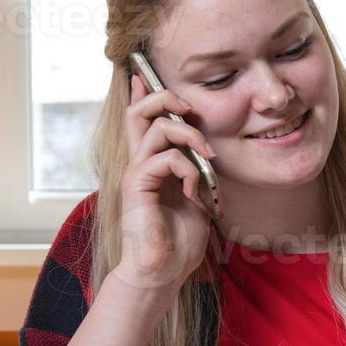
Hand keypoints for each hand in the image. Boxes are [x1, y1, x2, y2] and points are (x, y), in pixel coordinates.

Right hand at [118, 73, 218, 288]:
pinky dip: (189, 169)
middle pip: (138, 112)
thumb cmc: (179, 241)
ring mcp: (137, 173)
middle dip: (164, 97)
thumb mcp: (197, 199)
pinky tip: (195, 190)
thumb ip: (198, 173)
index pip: (143, 120)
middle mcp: (140, 163)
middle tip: (189, 106)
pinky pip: (166, 158)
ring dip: (190, 134)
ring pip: (157, 127)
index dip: (145, 94)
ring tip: (208, 155)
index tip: (145, 74)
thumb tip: (208, 154)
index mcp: (152, 164)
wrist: (162, 271)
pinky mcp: (138, 186)